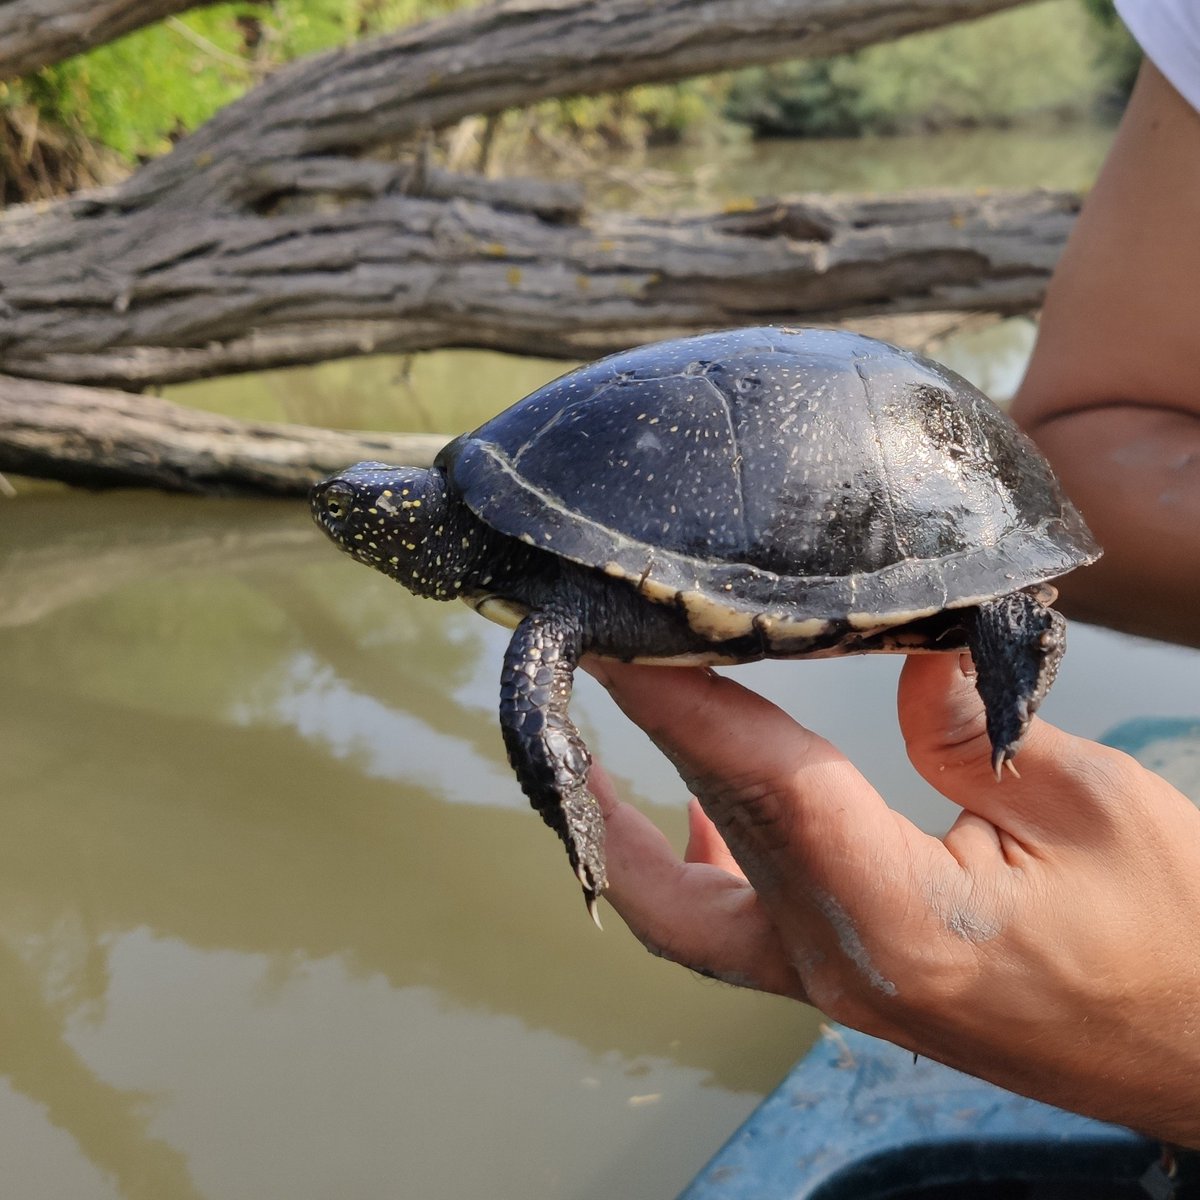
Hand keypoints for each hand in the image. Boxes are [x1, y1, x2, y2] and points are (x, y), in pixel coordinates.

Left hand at [586, 654, 1199, 1146]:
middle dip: (647, 729)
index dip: (682, 702)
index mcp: (899, 917)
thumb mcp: (1092, 810)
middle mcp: (839, 962)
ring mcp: (832, 984)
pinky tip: (694, 810)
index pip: (764, 784)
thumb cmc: (1174, 940)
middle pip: (714, 823)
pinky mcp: (843, 982)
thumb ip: (971, 727)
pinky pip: (726, 931)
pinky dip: (685, 866)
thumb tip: (897, 655)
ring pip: (680, 908)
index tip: (612, 641)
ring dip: (623, 822)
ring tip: (594, 737)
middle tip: (601, 646)